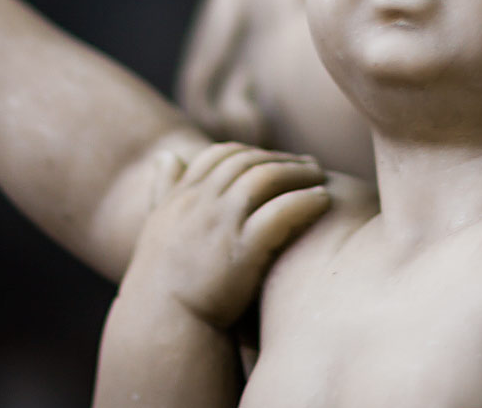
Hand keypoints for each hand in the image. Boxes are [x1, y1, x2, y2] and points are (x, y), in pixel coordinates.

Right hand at [126, 142, 329, 329]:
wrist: (163, 328)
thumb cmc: (163, 284)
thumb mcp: (158, 226)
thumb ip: (164, 190)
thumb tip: (169, 154)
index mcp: (182, 197)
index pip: (220, 156)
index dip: (252, 153)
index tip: (275, 159)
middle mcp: (200, 204)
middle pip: (247, 163)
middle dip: (280, 159)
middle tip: (309, 164)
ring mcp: (220, 225)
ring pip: (263, 180)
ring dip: (296, 173)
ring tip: (320, 177)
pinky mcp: (241, 250)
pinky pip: (279, 213)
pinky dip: (304, 201)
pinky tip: (323, 200)